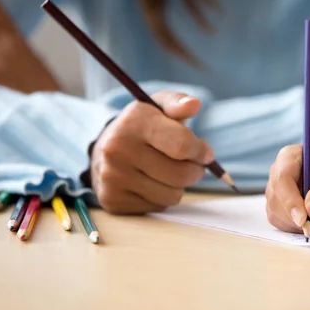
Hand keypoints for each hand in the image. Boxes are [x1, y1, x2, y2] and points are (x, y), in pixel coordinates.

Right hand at [91, 91, 213, 213]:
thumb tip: (194, 104)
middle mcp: (117, 149)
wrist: (104, 151)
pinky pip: (157, 206)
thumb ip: (178, 103)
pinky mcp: (112, 200)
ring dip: (177, 186)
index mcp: (133, 122)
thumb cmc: (142, 128)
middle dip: (194, 171)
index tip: (205, 153)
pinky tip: (150, 183)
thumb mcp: (158, 107)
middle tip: (190, 164)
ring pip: (171, 195)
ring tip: (167, 172)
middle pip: (180, 174)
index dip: (200, 151)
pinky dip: (160, 197)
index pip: (181, 145)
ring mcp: (112, 177)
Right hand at [265, 145, 309, 234]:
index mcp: (292, 156)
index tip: (303, 219)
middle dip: (299, 217)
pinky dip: (300, 231)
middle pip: (276, 199)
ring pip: (277, 215)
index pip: (282, 178)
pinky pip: (283, 225)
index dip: (290, 200)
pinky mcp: (284, 210)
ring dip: (301, 226)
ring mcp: (280, 193)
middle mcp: (280, 173)